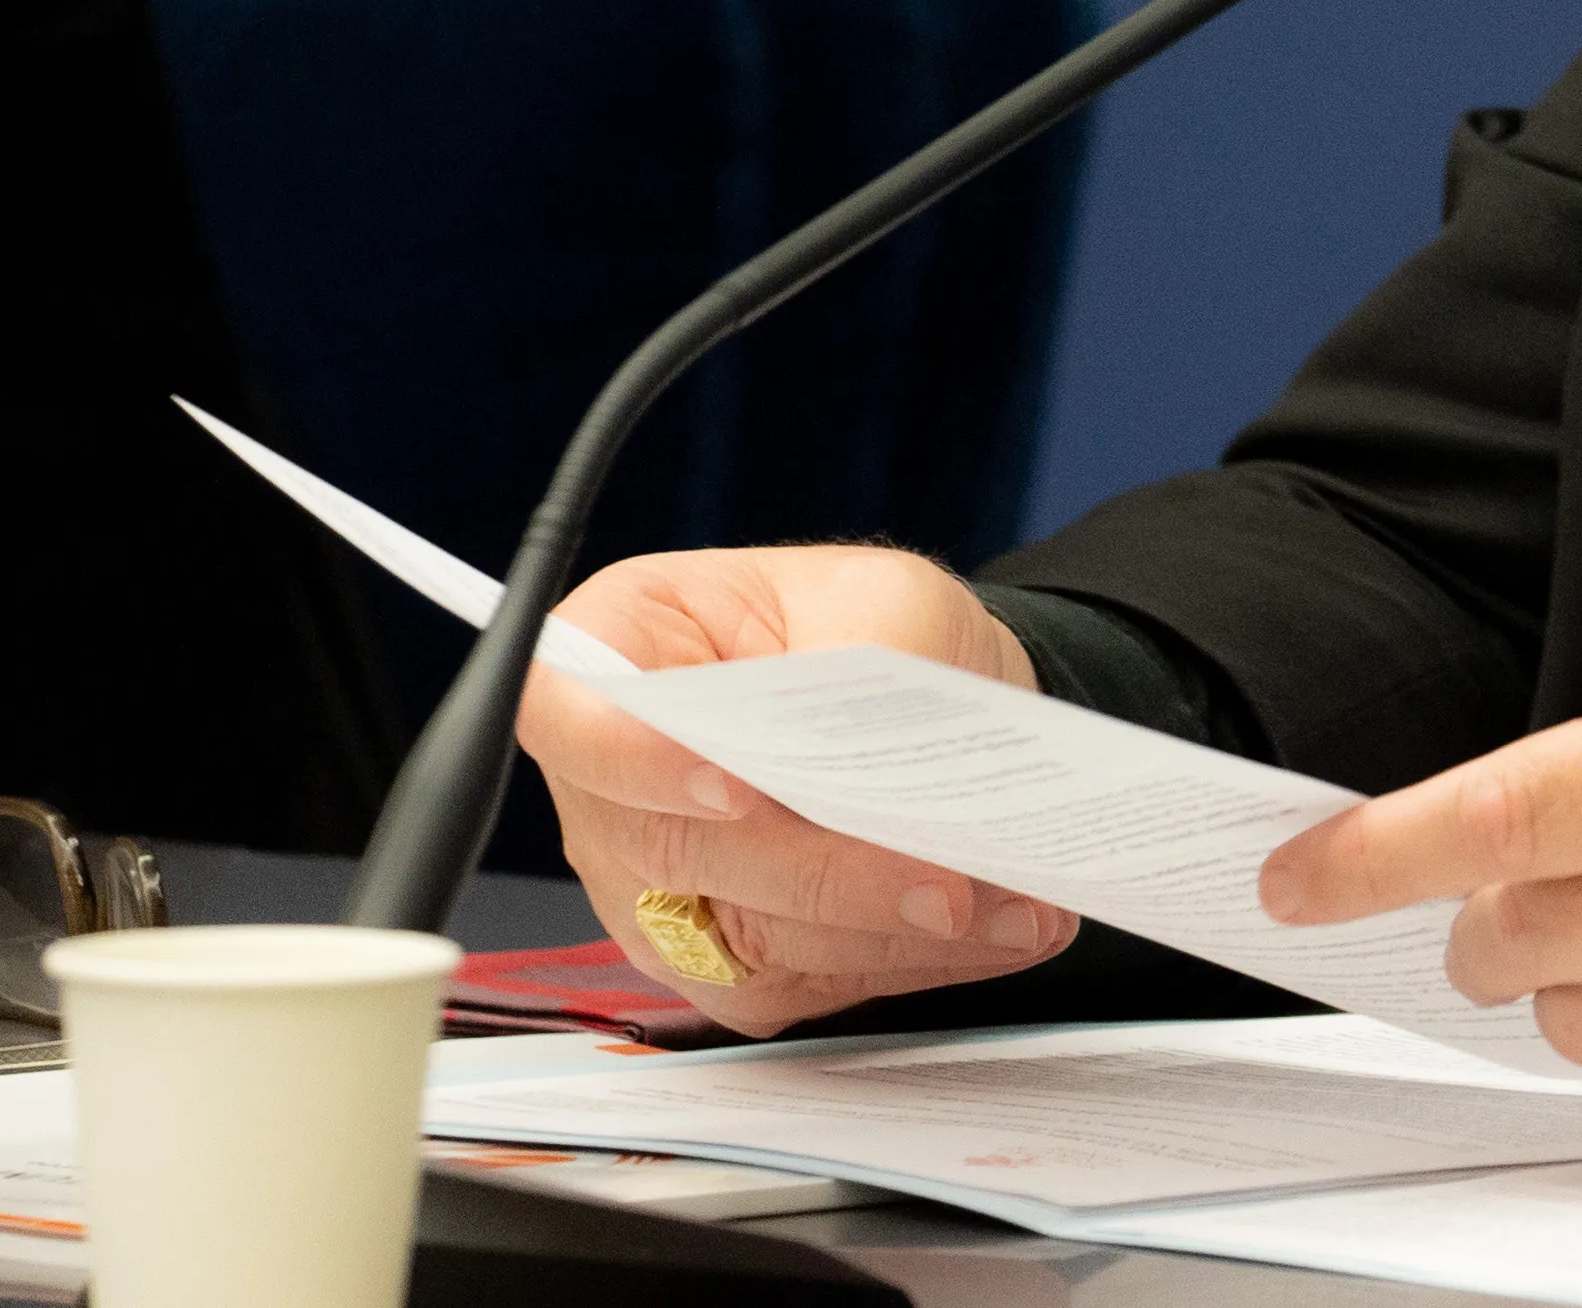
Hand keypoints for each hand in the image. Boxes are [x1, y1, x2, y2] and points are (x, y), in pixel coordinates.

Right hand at [518, 546, 1079, 1037]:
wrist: (919, 693)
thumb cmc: (872, 623)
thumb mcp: (883, 595)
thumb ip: (861, 660)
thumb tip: (853, 757)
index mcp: (619, 651)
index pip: (568, 715)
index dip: (633, 760)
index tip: (738, 786)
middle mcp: (611, 784)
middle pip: (675, 851)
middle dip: (824, 875)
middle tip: (945, 883)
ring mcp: (653, 885)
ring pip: (745, 940)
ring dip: (889, 936)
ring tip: (1013, 907)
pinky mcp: (718, 961)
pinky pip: (796, 986)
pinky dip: (908, 966)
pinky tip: (1000, 933)